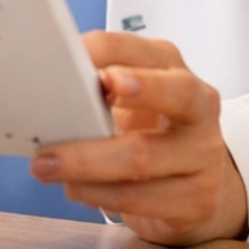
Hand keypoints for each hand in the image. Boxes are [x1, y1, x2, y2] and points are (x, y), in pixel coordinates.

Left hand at [30, 33, 248, 245]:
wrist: (199, 186)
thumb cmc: (153, 132)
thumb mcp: (130, 101)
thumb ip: (99, 89)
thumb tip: (43, 88)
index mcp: (173, 68)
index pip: (140, 50)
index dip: (104, 51)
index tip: (71, 57)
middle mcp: (199, 106)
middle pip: (174, 93)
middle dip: (128, 94)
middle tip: (79, 103)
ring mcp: (204, 153)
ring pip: (144, 156)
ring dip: (86, 161)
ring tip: (47, 164)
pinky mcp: (199, 198)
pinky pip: (142, 198)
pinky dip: (101, 194)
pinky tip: (75, 188)